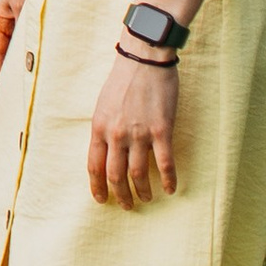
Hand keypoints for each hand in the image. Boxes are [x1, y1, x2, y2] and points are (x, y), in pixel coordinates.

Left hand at [88, 46, 178, 207]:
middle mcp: (116, 134)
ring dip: (143, 191)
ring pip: (139, 173)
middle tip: (127, 205)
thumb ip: (104, 128)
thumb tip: (106, 150)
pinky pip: (165, 162)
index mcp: (99, 127)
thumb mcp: (103, 105)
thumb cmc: (122, 80)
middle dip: (121, 195)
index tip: (101, 199)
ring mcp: (139, 133)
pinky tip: (171, 189)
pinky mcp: (161, 129)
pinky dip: (169, 179)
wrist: (143, 59)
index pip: (94, 166)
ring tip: (147, 199)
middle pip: (115, 175)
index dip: (97, 187)